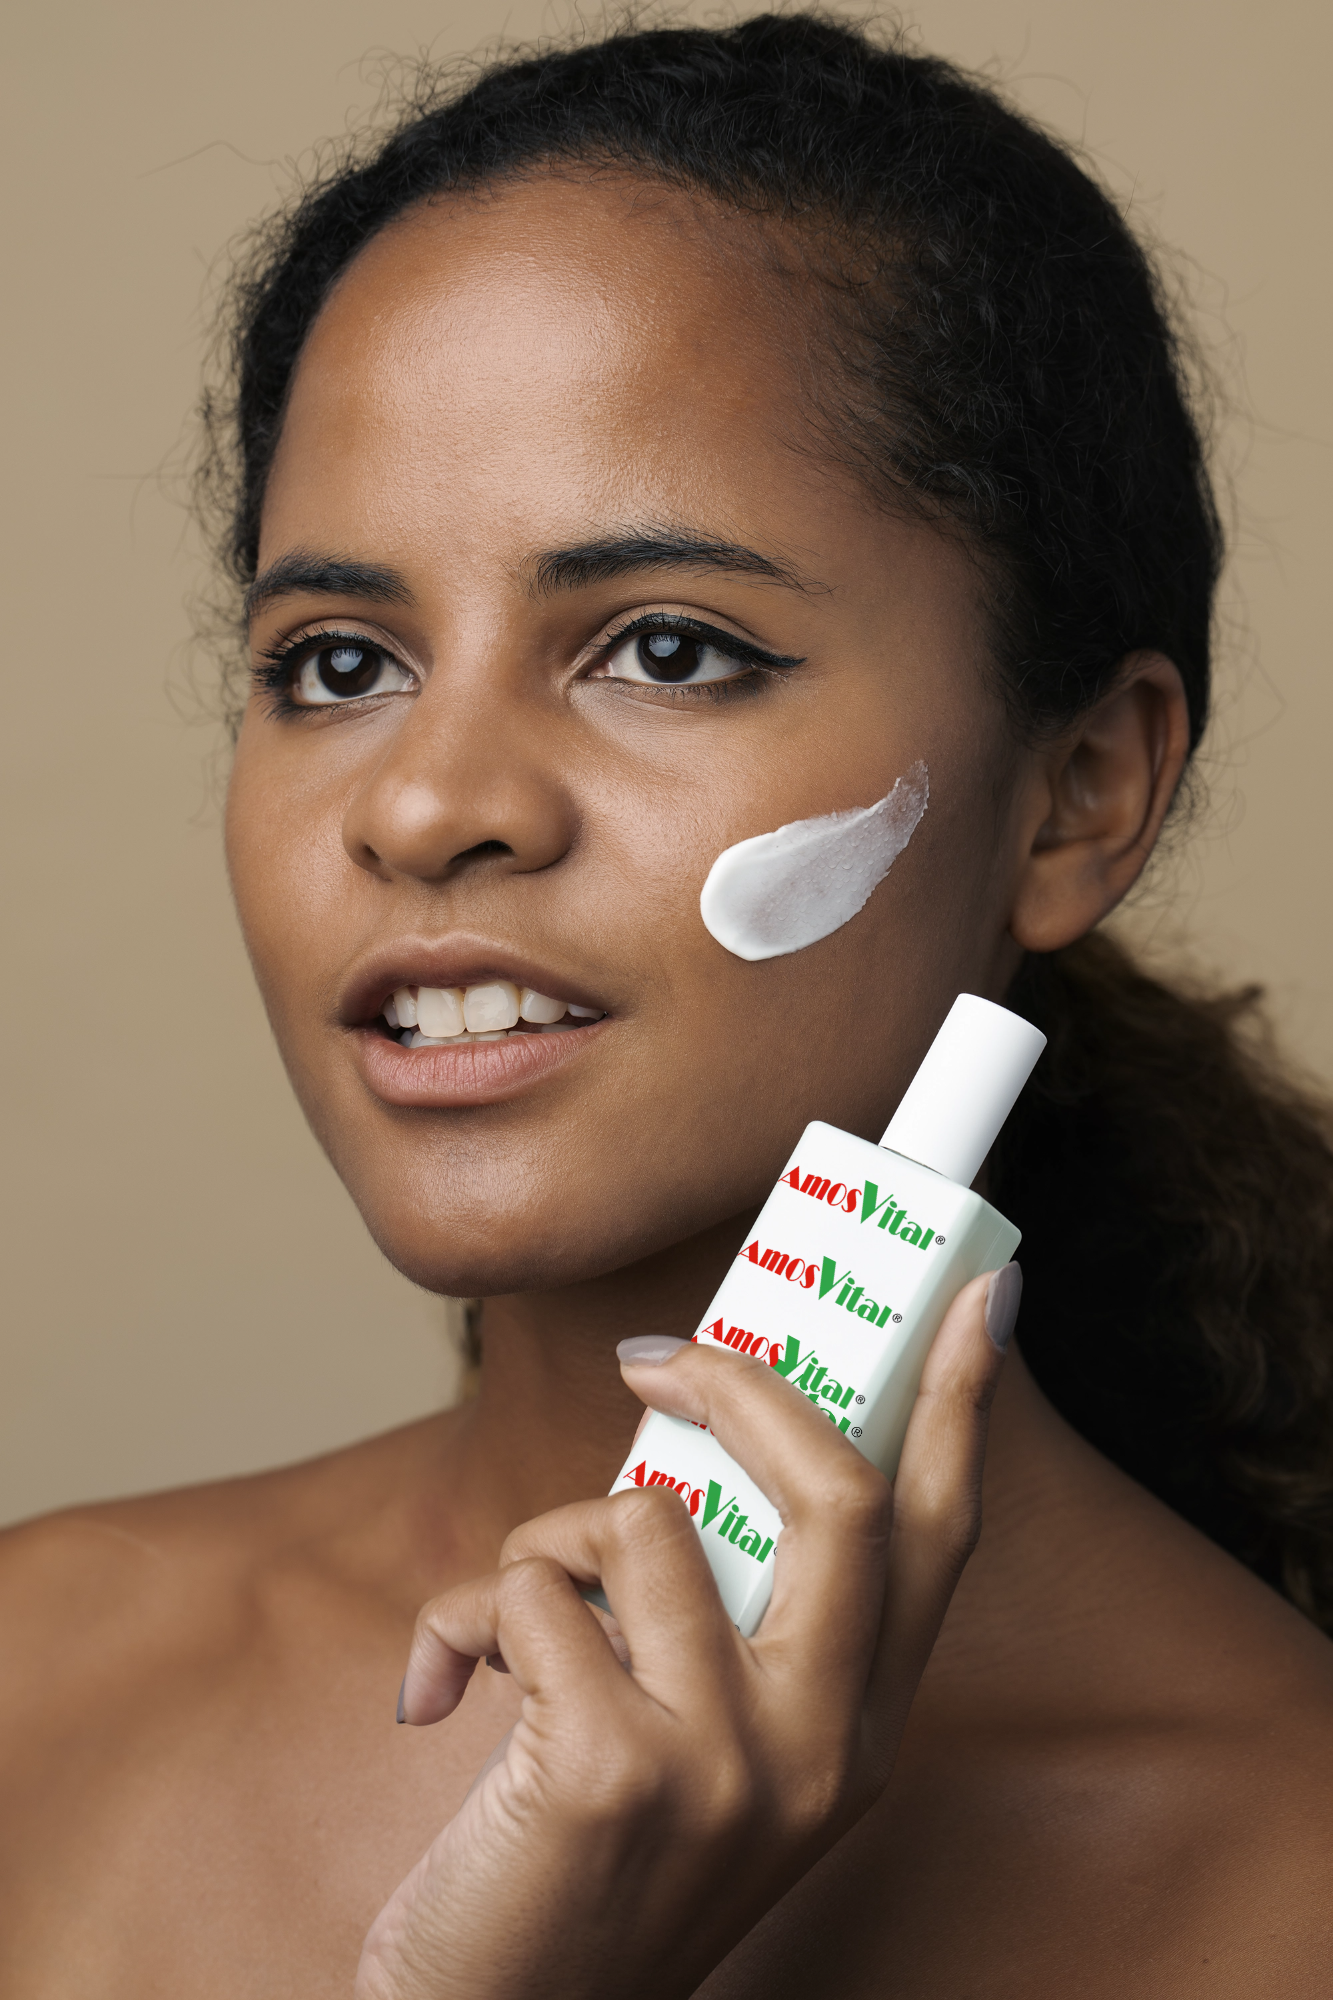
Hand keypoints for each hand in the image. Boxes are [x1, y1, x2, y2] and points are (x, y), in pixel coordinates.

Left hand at [356, 1266, 1017, 1999]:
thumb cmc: (584, 1869)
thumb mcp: (705, 1750)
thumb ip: (725, 1622)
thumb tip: (685, 1453)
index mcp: (857, 1732)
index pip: (941, 1540)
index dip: (962, 1407)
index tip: (976, 1300)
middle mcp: (821, 1747)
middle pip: (836, 1493)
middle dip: (744, 1384)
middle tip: (660, 1359)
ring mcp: (728, 1763)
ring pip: (642, 1518)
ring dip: (542, 1538)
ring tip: (503, 1622)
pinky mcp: (615, 1770)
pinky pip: (528, 1591)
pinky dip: (460, 1617)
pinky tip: (441, 1697)